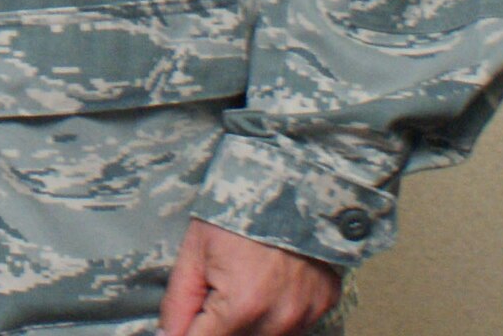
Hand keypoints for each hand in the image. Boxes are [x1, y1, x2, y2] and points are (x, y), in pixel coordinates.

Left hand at [159, 219, 340, 335]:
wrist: (286, 182)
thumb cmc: (234, 213)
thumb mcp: (194, 251)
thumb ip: (178, 302)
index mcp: (242, 305)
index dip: (187, 334)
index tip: (186, 321)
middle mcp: (279, 319)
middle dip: (218, 324)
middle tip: (217, 288)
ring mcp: (305, 315)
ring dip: (249, 321)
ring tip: (243, 281)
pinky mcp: (324, 305)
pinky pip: (295, 324)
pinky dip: (277, 312)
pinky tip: (269, 283)